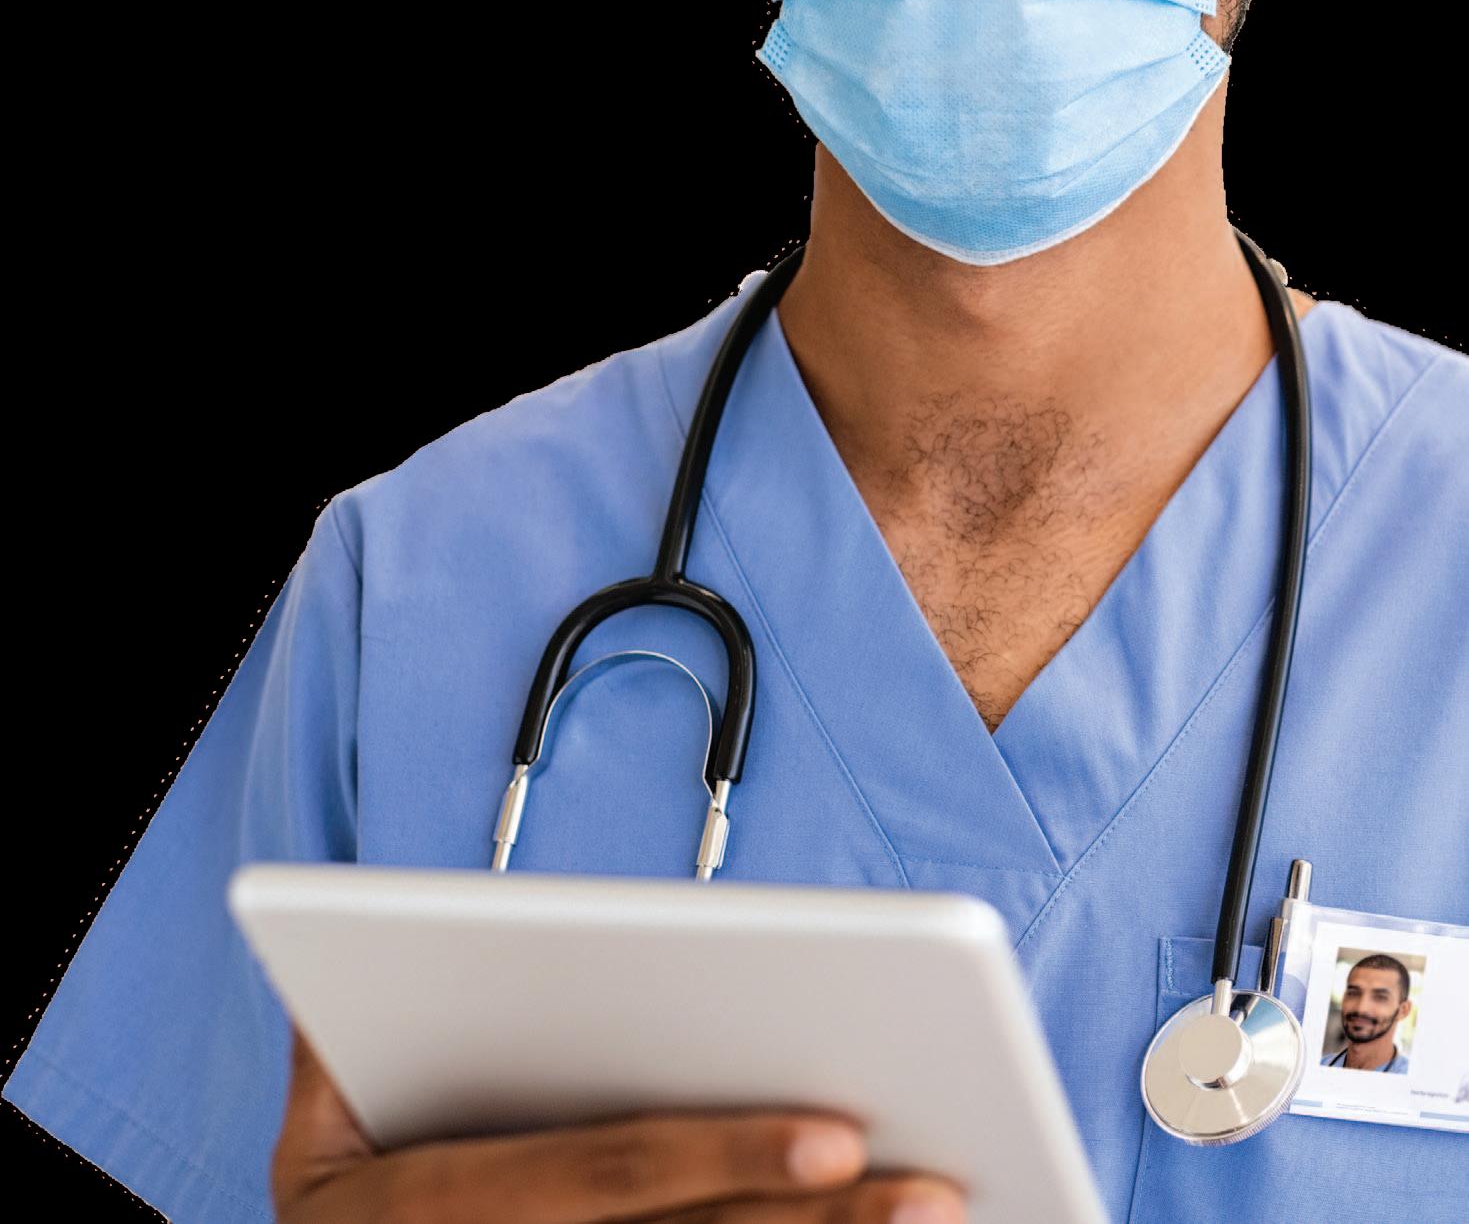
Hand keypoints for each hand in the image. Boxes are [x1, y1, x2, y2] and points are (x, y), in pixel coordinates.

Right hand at [272, 1021, 969, 1221]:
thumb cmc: (349, 1210)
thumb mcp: (320, 1141)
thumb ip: (338, 1050)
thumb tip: (339, 969)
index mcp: (447, 1210)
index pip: (610, 1173)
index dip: (723, 1153)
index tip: (840, 1133)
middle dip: (818, 1219)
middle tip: (937, 1185)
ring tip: (935, 1213)